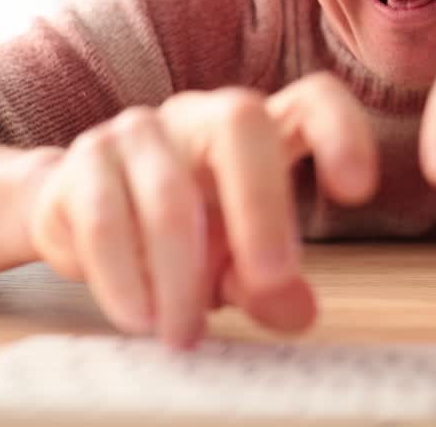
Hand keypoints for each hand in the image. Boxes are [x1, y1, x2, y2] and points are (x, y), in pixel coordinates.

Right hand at [24, 73, 377, 347]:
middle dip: (262, 204)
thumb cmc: (183, 233)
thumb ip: (268, 284)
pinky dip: (126, 277)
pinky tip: (142, 317)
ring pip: (169, 190)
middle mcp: (201, 116)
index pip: (312, 101)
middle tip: (269, 278)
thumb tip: (298, 311)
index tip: (357, 190)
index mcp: (258, 131)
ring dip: (180, 274)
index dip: (341, 132)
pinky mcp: (83, 163)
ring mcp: (139, 132)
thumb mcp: (234, 264)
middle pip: (242, 124)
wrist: (77, 215)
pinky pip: (106, 218)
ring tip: (186, 335)